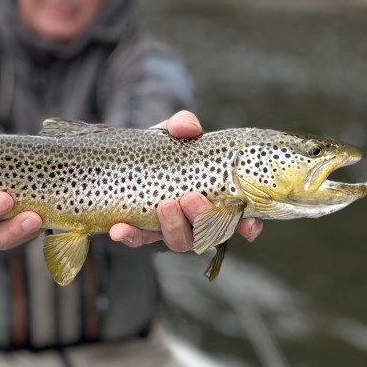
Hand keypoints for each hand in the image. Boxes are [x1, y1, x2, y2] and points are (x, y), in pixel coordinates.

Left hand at [108, 110, 262, 251]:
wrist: (129, 154)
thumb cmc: (164, 146)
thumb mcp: (173, 132)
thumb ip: (183, 125)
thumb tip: (189, 128)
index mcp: (215, 198)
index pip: (239, 219)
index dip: (247, 226)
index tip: (247, 224)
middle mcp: (197, 220)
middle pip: (209, 232)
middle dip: (202, 217)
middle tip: (191, 197)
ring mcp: (171, 229)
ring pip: (180, 241)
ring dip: (174, 227)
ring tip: (164, 205)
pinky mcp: (142, 232)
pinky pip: (138, 240)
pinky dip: (131, 236)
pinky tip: (119, 229)